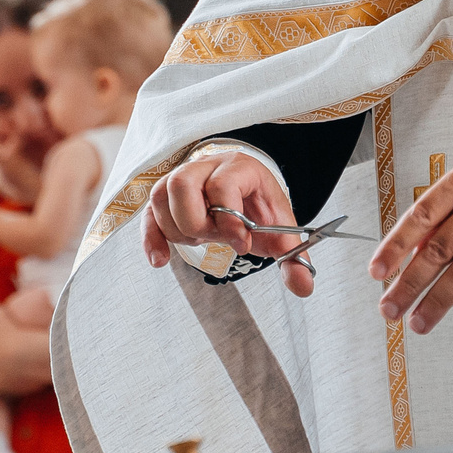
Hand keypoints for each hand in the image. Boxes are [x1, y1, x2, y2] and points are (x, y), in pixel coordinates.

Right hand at [142, 151, 313, 297]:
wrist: (247, 193)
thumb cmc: (260, 207)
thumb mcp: (281, 227)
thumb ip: (293, 256)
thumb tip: (303, 286)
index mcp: (239, 168)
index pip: (223, 186)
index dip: (229, 219)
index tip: (241, 244)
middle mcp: (206, 166)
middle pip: (182, 184)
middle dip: (197, 222)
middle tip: (215, 238)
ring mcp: (182, 178)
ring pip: (161, 195)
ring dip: (177, 228)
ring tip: (199, 239)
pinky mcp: (166, 197)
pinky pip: (149, 213)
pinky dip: (152, 238)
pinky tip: (160, 260)